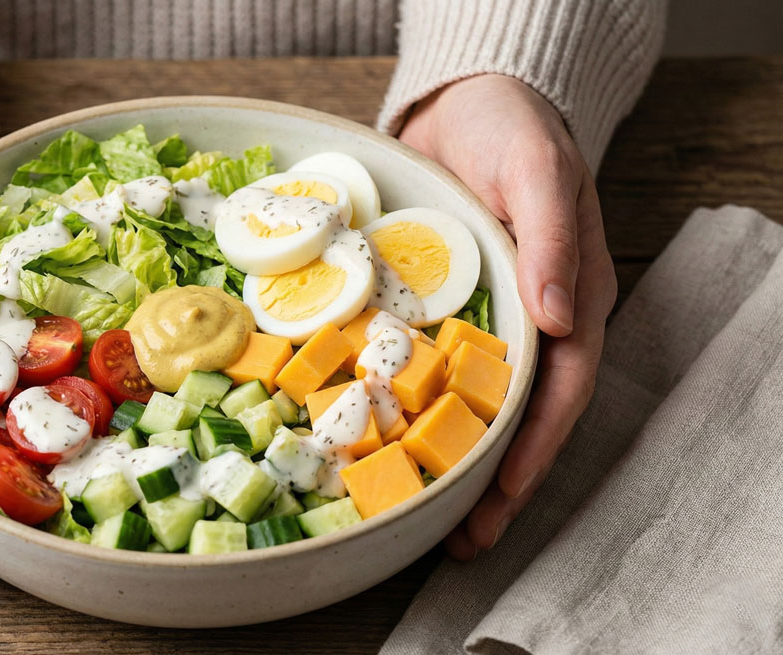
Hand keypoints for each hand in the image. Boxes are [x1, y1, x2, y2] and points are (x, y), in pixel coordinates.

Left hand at [398, 74, 617, 559]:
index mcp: (570, 298)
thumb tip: (559, 317)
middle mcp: (533, 321)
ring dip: (459, 462)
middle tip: (463, 540)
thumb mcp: (538, 172)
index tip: (503, 493)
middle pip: (522, 416)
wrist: (470, 103)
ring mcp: (488, 318)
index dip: (535, 446)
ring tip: (430, 519)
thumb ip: (551, 239)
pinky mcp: (445, 310)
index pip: (562, 389)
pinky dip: (421, 412)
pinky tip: (390, 444)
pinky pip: (435, 369)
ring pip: (479, 405)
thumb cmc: (515, 132)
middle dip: (498, 482)